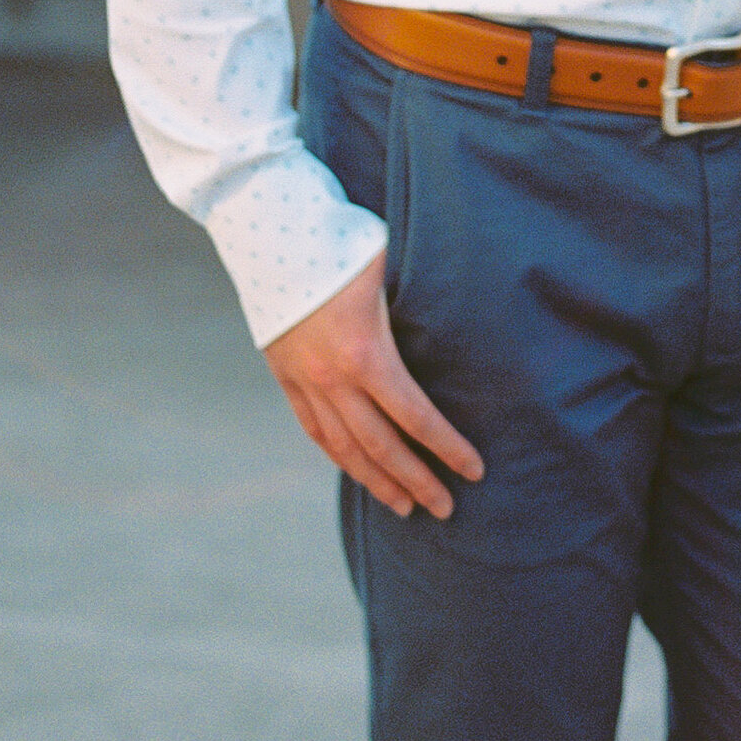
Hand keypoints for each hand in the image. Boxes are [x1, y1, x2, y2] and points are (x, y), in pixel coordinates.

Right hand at [263, 251, 483, 518]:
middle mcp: (332, 379)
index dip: (446, 447)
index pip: (416, 416)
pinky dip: (339, 454)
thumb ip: (419, 294)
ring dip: (377, 480)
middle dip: (416, 480)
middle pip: (381, 446)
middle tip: (446, 509)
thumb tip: (464, 303)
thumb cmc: (339, 238)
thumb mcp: (388, 264)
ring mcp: (305, 381)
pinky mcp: (285, 376)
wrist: (266, 231)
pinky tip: (356, 470)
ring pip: (345, 447)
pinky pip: (315, 429)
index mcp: (365, 353)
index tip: (474, 470)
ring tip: (404, 507)